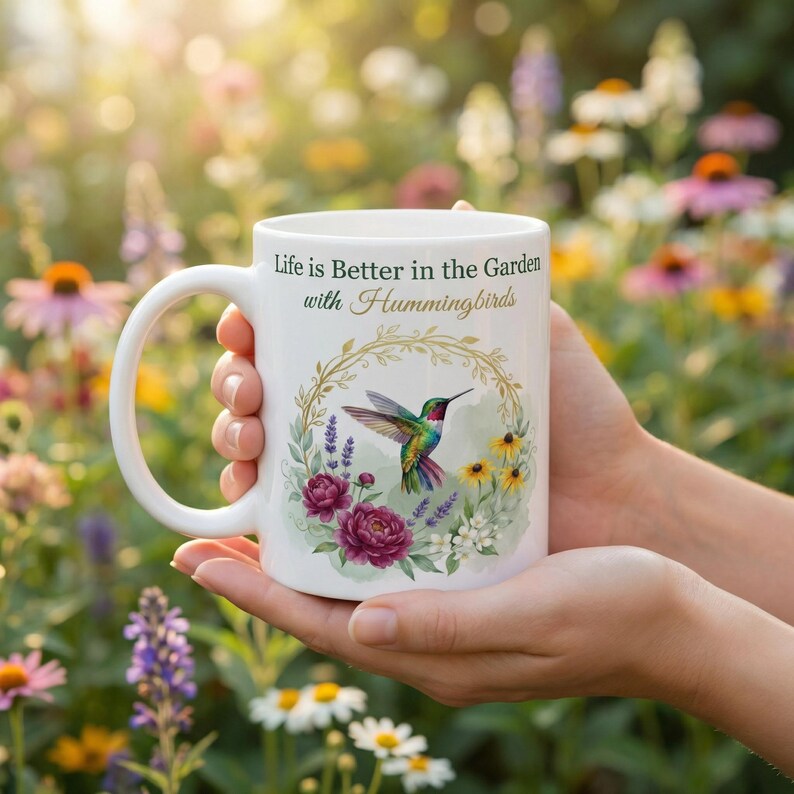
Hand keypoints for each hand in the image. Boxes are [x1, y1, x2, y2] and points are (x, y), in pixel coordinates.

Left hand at [172, 540, 703, 705]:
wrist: (670, 615)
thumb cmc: (612, 614)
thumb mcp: (532, 618)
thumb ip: (449, 627)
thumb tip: (361, 630)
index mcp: (436, 655)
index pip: (322, 626)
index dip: (254, 595)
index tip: (195, 562)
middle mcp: (428, 636)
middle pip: (321, 606)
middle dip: (259, 574)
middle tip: (207, 534)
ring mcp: (446, 611)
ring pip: (350, 586)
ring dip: (299, 555)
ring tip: (257, 514)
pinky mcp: (469, 584)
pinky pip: (391, 567)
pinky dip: (351, 543)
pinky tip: (344, 510)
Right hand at [209, 295, 649, 553]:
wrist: (611, 497)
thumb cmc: (577, 413)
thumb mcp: (537, 330)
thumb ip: (501, 273)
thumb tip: (462, 208)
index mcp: (387, 367)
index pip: (293, 339)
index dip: (249, 327)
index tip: (241, 326)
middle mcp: (362, 420)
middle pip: (264, 394)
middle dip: (233, 385)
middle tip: (247, 388)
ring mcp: (361, 474)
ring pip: (264, 456)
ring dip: (231, 440)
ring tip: (247, 436)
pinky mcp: (369, 530)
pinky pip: (288, 522)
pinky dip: (250, 508)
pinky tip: (242, 497)